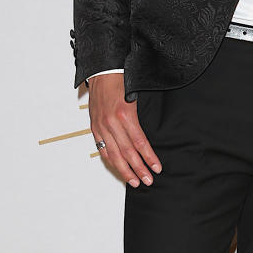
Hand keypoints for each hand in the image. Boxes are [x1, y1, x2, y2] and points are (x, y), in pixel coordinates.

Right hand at [88, 73, 161, 187]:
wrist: (102, 70)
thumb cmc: (121, 81)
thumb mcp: (135, 98)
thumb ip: (139, 120)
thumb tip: (147, 142)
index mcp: (125, 115)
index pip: (140, 143)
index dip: (149, 158)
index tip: (157, 168)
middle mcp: (112, 123)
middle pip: (128, 152)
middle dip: (139, 169)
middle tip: (148, 180)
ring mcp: (102, 126)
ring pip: (114, 154)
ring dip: (125, 170)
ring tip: (134, 181)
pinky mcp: (95, 127)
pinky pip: (103, 148)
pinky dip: (111, 161)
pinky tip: (119, 169)